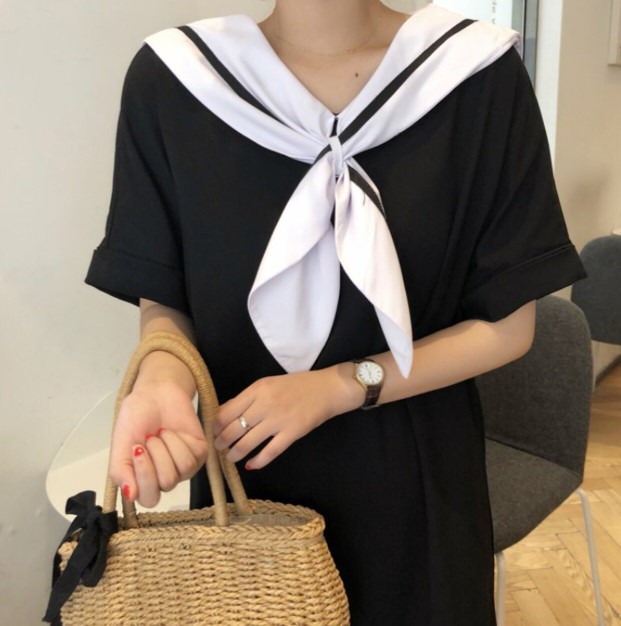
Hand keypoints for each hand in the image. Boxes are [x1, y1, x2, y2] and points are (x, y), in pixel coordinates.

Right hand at [108, 380, 206, 507]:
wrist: (155, 394)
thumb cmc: (135, 419)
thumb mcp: (120, 445)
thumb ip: (120, 472)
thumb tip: (130, 495)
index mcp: (143, 481)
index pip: (148, 499)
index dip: (144, 475)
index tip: (137, 450)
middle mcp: (165, 479)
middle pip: (166, 484)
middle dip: (156, 456)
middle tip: (149, 438)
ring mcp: (184, 468)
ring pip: (181, 471)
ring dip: (168, 446)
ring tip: (161, 433)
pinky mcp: (199, 454)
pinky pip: (193, 457)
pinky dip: (180, 440)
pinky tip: (173, 432)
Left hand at [213, 366, 362, 469]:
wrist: (326, 389)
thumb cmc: (296, 385)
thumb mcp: (267, 384)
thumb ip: (247, 398)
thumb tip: (224, 414)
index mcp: (257, 390)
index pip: (226, 411)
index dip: (216, 426)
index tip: (213, 432)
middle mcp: (265, 405)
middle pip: (234, 429)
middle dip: (222, 442)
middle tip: (219, 448)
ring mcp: (279, 420)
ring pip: (248, 443)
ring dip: (235, 454)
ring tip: (231, 458)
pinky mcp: (292, 433)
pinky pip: (270, 452)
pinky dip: (258, 462)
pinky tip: (251, 465)